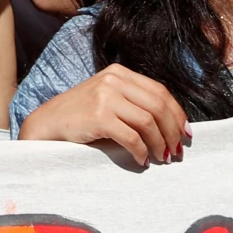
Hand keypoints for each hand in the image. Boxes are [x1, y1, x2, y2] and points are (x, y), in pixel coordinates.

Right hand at [17, 64, 187, 164]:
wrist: (46, 124)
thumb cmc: (80, 116)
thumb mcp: (107, 99)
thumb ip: (133, 103)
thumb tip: (169, 125)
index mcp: (119, 73)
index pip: (160, 91)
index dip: (177, 113)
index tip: (185, 132)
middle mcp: (114, 80)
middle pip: (158, 105)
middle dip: (172, 131)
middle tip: (177, 150)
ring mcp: (106, 97)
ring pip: (148, 122)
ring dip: (160, 143)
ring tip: (163, 157)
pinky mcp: (99, 116)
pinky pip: (132, 137)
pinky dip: (142, 151)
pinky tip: (142, 160)